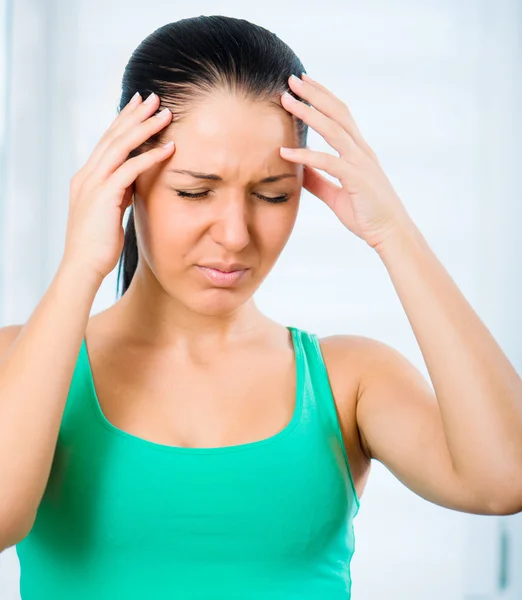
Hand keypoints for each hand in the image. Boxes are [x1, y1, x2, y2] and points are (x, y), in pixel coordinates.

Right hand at [62, 92, 175, 280]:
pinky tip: (169, 147)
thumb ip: (118, 194)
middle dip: (134, 114)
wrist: (83, 268)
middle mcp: (86, 176)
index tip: (138, 106)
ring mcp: (93, 184)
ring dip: (145, 128)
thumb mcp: (109, 213)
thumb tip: (132, 184)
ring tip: (165, 113)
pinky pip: (130, 169)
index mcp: (86, 178)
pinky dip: (151, 156)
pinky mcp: (104, 196)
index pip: (106, 142)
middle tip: (154, 97)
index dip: (123, 122)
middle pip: (112, 136)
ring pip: (120, 146)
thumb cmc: (98, 246)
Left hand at [279, 73, 412, 250]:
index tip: (303, 83)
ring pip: (333, 130)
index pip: (340, 115)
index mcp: (358, 152)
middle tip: (291, 78)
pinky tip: (284, 151)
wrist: (390, 234)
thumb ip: (319, 180)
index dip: (322, 97)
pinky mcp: (357, 179)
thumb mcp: (336, 195)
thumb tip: (300, 170)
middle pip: (337, 113)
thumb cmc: (367, 215)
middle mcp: (361, 151)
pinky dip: (305, 155)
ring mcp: (361, 163)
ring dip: (308, 113)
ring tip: (286, 100)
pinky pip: (328, 162)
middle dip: (314, 94)